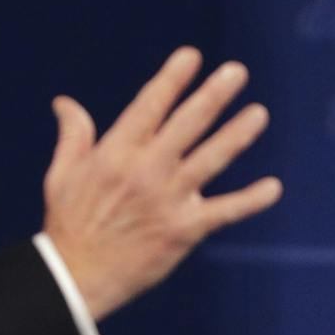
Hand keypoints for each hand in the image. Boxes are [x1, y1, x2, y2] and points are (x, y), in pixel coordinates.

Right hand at [42, 47, 282, 319]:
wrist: (76, 278)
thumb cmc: (68, 224)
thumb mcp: (62, 174)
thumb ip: (73, 135)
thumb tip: (64, 102)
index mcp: (116, 152)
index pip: (150, 105)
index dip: (172, 79)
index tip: (192, 56)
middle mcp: (146, 170)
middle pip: (187, 123)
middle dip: (214, 95)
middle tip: (237, 72)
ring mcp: (168, 199)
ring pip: (211, 158)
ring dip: (238, 134)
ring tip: (259, 113)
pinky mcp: (184, 230)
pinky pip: (225, 211)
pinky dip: (251, 200)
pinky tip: (273, 187)